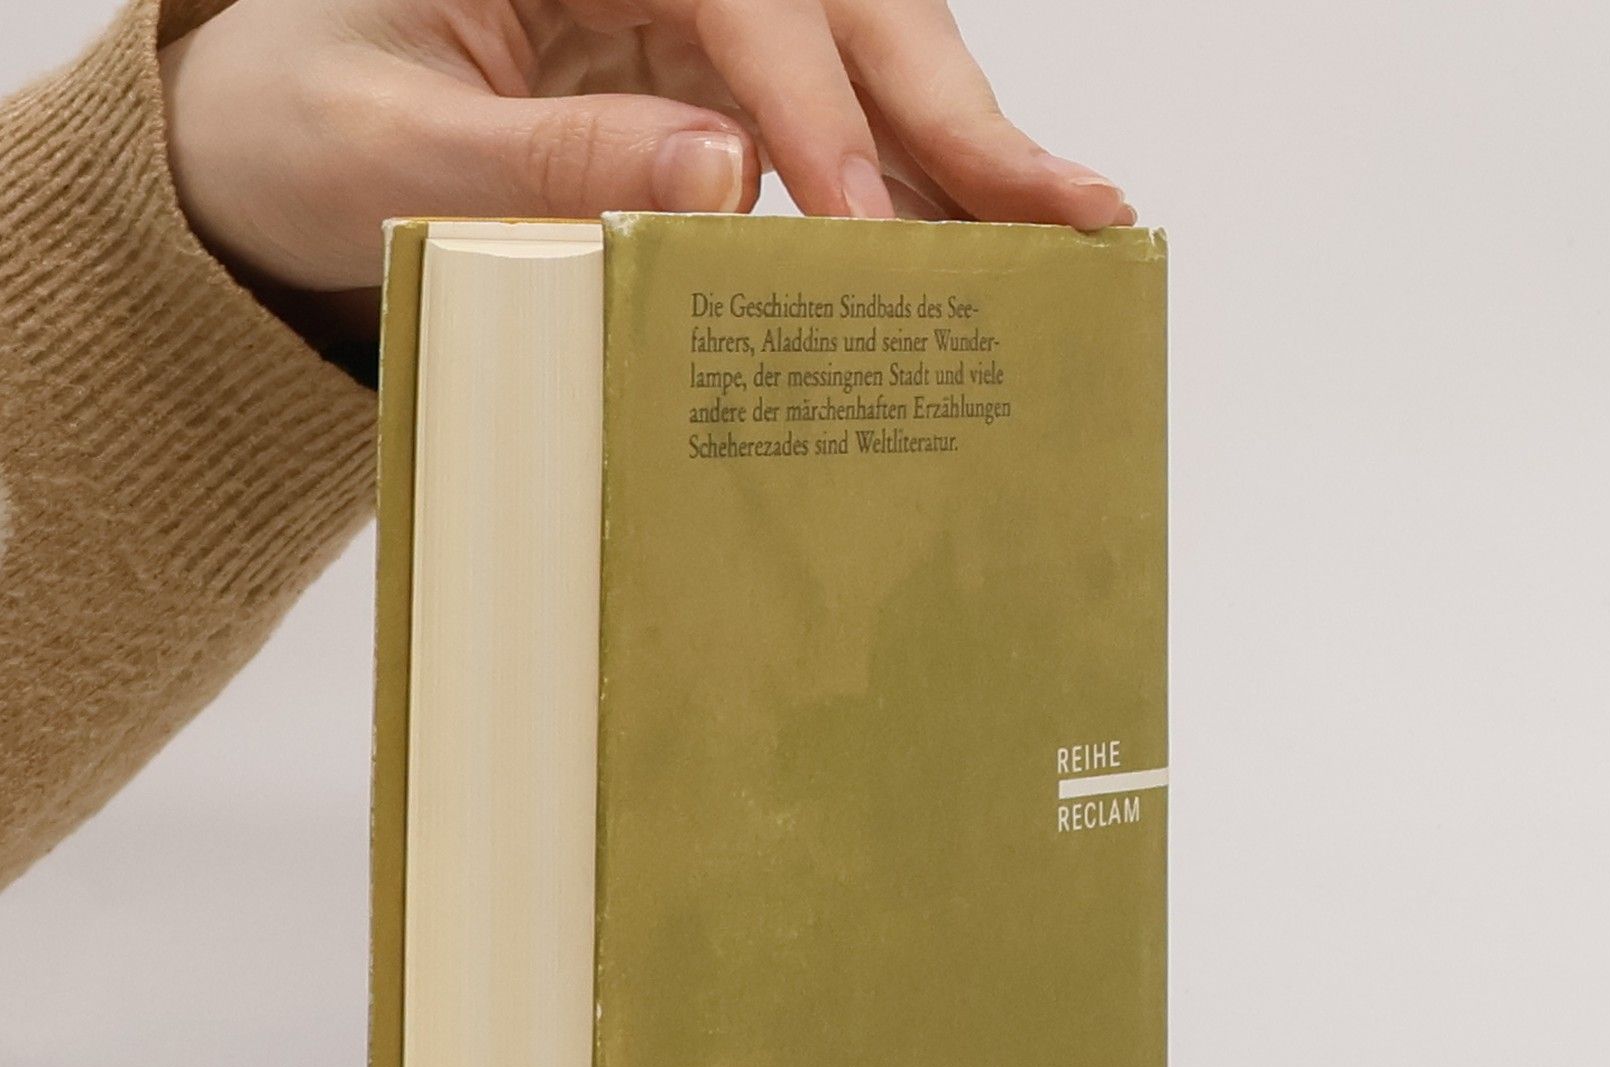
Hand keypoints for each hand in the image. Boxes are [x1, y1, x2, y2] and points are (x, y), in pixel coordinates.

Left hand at [160, 0, 1134, 316]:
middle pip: (847, 6)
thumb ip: (544, 153)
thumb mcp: (389, 140)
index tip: (871, 224)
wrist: (276, 133)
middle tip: (1075, 208)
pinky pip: (838, 114)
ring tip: (1071, 232)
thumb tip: (721, 180)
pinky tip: (977, 242)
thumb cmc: (304, 118)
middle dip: (958, 114)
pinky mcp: (716, 70)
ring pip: (869, 52)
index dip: (815, 111)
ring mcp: (699, 7)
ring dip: (968, 146)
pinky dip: (912, 182)